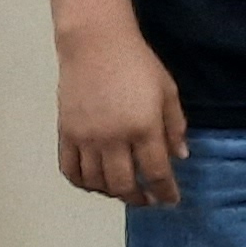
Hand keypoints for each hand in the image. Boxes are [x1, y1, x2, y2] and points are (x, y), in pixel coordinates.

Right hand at [54, 27, 187, 206]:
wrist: (95, 45)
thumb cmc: (138, 64)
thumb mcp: (167, 92)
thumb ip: (175, 126)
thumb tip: (179, 157)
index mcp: (143, 127)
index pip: (155, 172)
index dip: (164, 192)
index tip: (170, 200)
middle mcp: (113, 138)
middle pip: (123, 184)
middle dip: (138, 198)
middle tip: (148, 199)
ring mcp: (86, 138)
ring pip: (96, 182)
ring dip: (112, 193)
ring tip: (124, 190)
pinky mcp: (65, 134)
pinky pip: (70, 170)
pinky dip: (83, 183)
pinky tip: (96, 183)